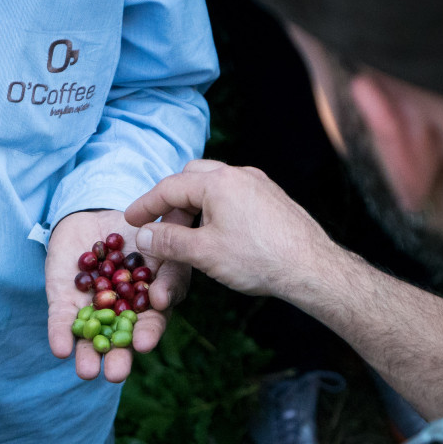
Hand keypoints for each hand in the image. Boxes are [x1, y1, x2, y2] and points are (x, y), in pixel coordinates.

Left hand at [46, 209, 191, 382]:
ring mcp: (90, 310)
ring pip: (89, 338)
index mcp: (146, 307)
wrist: (98, 214)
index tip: (144, 344)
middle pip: (118, 341)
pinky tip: (61, 349)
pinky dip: (60, 334)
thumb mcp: (161, 249)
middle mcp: (117, 315)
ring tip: (87, 371)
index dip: (148, 335)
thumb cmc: (139, 235)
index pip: (149, 325)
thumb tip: (160, 299)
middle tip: (115, 374)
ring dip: (87, 355)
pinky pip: (62, 320)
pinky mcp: (63, 301)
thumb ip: (168, 273)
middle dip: (117, 359)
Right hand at [125, 159, 335, 296]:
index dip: (145, 204)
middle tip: (158, 226)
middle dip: (170, 200)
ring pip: (213, 185)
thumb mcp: (202, 252)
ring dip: (193, 205)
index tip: (130, 220)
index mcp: (218, 182)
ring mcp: (259, 184)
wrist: (312, 269)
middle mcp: (239, 174)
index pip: (169, 187)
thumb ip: (168, 241)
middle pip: (191, 177)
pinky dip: (214, 208)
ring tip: (184, 233)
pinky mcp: (271, 198)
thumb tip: (142, 235)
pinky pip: (233, 194)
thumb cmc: (257, 259)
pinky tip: (214, 233)